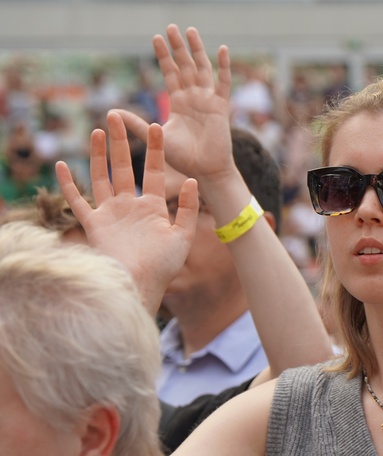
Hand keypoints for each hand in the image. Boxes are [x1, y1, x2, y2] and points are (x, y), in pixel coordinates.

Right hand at [56, 111, 198, 313]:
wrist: (141, 284)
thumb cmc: (164, 265)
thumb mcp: (183, 235)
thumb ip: (188, 209)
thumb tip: (194, 181)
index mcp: (153, 207)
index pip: (153, 171)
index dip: (155, 150)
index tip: (156, 126)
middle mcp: (130, 206)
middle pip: (124, 168)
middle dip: (121, 142)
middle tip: (117, 116)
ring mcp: (111, 214)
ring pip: (101, 177)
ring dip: (98, 155)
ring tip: (97, 131)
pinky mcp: (94, 224)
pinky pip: (78, 201)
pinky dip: (68, 185)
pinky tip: (61, 166)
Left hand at [117, 24, 234, 185]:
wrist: (203, 170)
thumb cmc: (182, 158)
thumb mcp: (155, 135)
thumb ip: (135, 123)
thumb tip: (111, 112)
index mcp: (179, 103)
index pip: (170, 73)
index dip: (164, 56)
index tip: (156, 38)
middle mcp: (193, 97)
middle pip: (185, 66)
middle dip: (178, 47)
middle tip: (171, 27)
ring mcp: (208, 100)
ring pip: (202, 68)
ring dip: (197, 50)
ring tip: (189, 31)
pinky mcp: (220, 106)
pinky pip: (223, 83)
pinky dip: (224, 66)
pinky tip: (223, 49)